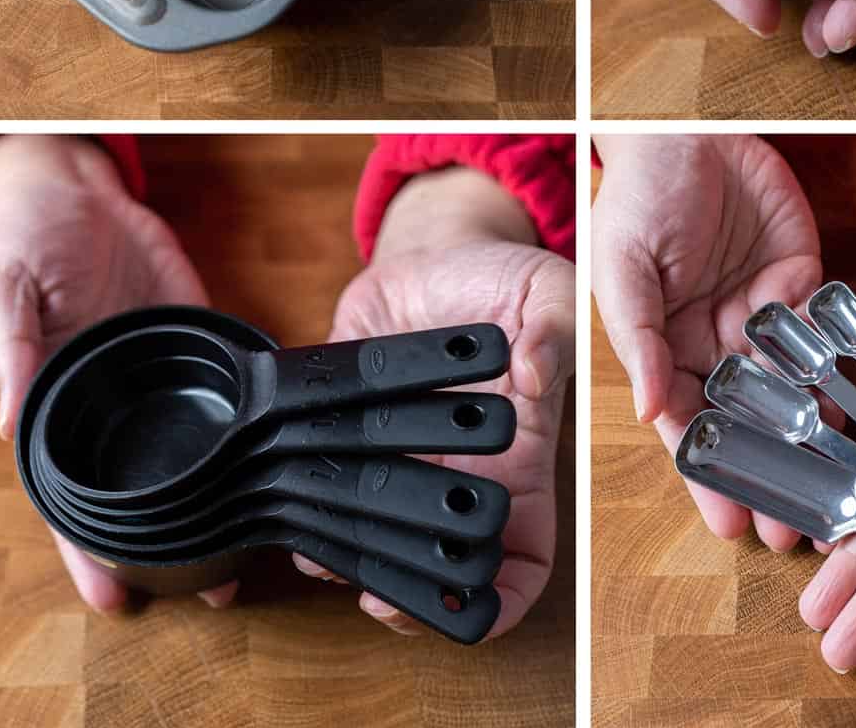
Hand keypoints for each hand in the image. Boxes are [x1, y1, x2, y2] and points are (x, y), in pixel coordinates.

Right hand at [0, 135, 220, 611]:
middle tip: (218, 585)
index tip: (116, 596)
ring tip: (256, 543)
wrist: (71, 183)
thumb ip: (13, 348)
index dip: (90, 548)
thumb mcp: (4, 287)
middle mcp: (112, 394)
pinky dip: (244, 413)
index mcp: (60, 396)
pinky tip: (276, 449)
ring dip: (221, 492)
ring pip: (191, 442)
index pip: (73, 492)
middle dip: (173, 539)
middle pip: (144, 483)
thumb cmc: (20, 235)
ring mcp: (157, 365)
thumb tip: (8, 420)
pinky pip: (222, 374)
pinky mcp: (194, 327)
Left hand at [292, 167, 573, 638]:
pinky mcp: (349, 433)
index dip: (503, 597)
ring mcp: (404, 460)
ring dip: (353, 565)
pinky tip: (299, 524)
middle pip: (442, 568)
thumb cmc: (501, 278)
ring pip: (379, 542)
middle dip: (414, 600)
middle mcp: (460, 473)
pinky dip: (310, 519)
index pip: (524, 557)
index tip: (472, 604)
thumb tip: (537, 378)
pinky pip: (329, 491)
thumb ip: (556, 333)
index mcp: (521, 458)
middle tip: (383, 600)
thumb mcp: (550, 292)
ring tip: (331, 562)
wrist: (435, 251)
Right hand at [592, 134, 821, 545]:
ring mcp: (762, 316)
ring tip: (839, 494)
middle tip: (796, 529)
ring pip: (791, 389)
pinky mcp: (802, 283)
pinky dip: (841, 374)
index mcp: (668, 347)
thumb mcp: (625, 266)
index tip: (730, 521)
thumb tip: (649, 412)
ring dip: (813, 443)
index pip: (690, 423)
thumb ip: (639, 338)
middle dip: (770, 475)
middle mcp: (717, 342)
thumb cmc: (640, 197)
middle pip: (747, 421)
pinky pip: (824, 335)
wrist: (687, 132)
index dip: (710, 474)